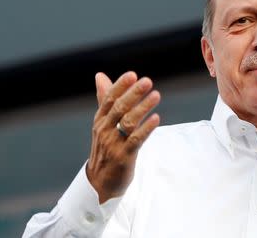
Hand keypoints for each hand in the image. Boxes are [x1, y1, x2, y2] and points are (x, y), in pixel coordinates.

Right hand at [86, 71, 160, 202]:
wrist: (100, 182)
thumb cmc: (105, 148)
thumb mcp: (102, 123)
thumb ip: (104, 99)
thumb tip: (100, 75)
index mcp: (100, 120)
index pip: (109, 99)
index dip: (120, 86)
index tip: (132, 75)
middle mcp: (104, 130)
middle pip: (119, 108)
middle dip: (133, 93)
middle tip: (147, 81)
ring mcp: (113, 144)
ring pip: (128, 122)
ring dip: (143, 108)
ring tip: (156, 95)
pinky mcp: (124, 157)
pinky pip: (136, 140)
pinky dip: (146, 129)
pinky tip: (156, 118)